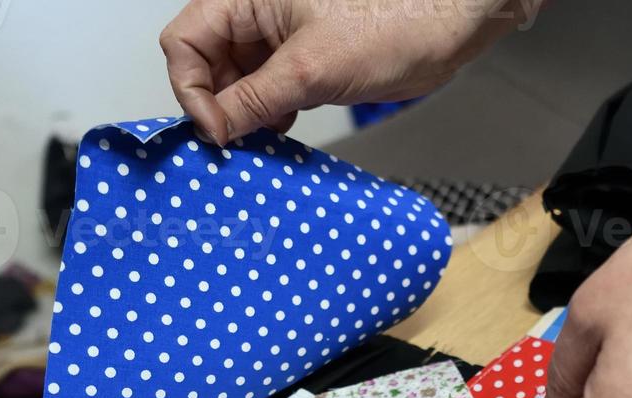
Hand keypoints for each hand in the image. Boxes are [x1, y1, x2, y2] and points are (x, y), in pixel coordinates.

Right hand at [160, 0, 529, 144]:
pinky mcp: (308, 69)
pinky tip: (279, 142)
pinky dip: (269, 121)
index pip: (185, 43)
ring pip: (239, 87)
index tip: (214, 128)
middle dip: (216, 107)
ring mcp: (282, 46)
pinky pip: (270, 97)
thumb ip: (256, 100)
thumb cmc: (394, 20)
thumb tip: (215, 129)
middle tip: (233, 147)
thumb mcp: (311, 68)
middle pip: (207, 67)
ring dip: (243, 120)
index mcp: (246, 1)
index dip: (191, 88)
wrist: (447, 27)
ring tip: (257, 148)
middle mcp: (259, 20)